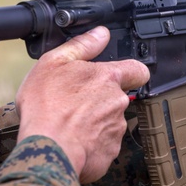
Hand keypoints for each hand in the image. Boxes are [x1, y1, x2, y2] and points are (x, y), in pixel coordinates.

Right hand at [14, 27, 149, 182]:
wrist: (47, 148)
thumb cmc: (47, 106)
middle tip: (76, 102)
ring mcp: (116, 128)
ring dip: (95, 121)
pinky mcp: (110, 151)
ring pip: (110, 121)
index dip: (130, 71)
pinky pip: (104, 144)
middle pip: (117, 97)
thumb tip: (100, 34)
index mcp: (108, 78)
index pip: (138, 70)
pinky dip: (92, 142)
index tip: (119, 76)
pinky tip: (73, 139)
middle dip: (101, 99)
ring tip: (70, 123)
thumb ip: (83, 45)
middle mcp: (118, 102)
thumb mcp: (54, 63)